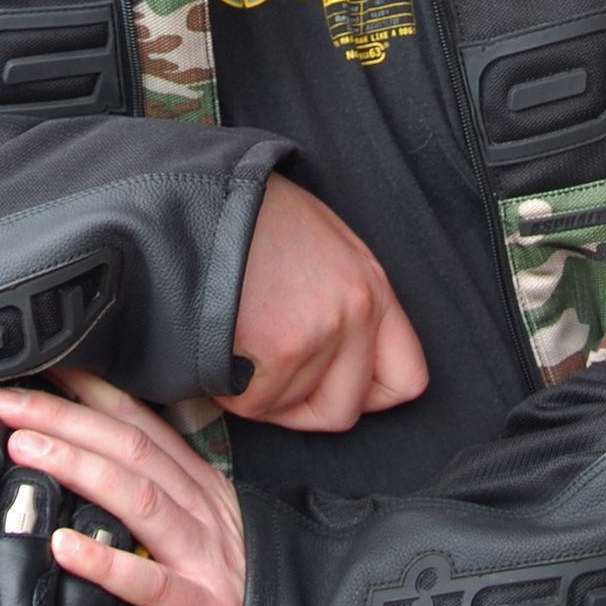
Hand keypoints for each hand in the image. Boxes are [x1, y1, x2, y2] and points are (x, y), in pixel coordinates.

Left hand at [0, 370, 247, 605]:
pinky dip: (106, 562)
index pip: (143, 424)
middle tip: (11, 402)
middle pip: (132, 448)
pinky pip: (152, 583)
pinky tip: (65, 548)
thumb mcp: (211, 523)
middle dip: (68, 419)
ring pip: (140, 498)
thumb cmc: (250, 586)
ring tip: (26, 449)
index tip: (46, 367)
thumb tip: (101, 461)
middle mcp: (202, 509)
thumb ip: (164, 491)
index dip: (94, 392)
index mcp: (201, 486)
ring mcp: (204, 556)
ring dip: (80, 467)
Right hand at [229, 175, 427, 430]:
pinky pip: (254, 404)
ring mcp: (320, 331)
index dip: (362, 396)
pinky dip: (229, 392)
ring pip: (290, 407)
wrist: (199, 196)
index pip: (406, 380)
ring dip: (257, 392)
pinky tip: (217, 352)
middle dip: (299, 409)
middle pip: (342, 409)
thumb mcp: (321, 243)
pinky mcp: (280, 347)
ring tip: (234, 348)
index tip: (327, 388)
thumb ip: (344, 301)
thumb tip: (338, 362)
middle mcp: (357, 311)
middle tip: (266, 384)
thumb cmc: (253, 215)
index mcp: (373, 286)